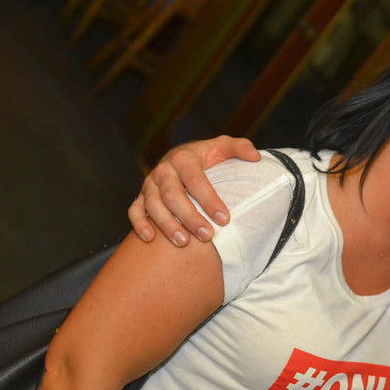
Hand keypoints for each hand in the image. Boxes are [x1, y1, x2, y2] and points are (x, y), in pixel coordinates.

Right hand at [129, 136, 259, 245]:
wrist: (181, 158)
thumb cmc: (207, 156)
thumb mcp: (223, 147)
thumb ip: (240, 148)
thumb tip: (255, 157)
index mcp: (184, 158)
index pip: (196, 180)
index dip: (210, 200)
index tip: (225, 219)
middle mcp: (163, 170)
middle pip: (173, 195)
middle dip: (190, 217)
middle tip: (208, 236)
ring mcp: (149, 184)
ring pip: (153, 205)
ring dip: (167, 225)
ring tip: (183, 242)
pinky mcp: (140, 197)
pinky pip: (134, 210)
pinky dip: (139, 224)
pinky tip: (150, 239)